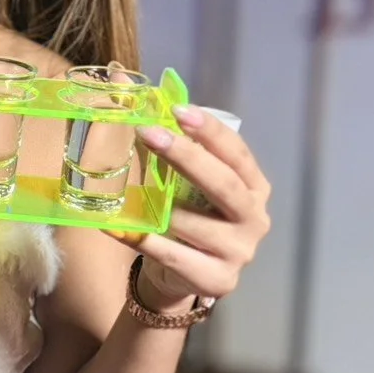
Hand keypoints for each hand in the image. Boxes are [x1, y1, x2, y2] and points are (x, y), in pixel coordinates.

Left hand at [122, 106, 271, 306]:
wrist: (183, 276)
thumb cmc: (188, 218)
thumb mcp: (186, 182)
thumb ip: (171, 145)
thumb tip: (131, 92)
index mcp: (254, 187)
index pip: (237, 153)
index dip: (210, 131)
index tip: (179, 110)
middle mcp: (255, 218)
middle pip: (224, 184)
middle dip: (186, 156)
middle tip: (150, 133)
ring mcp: (240, 252)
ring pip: (193, 222)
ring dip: (160, 206)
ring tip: (132, 194)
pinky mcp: (218, 280)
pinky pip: (173, 255)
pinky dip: (143, 239)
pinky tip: (118, 227)